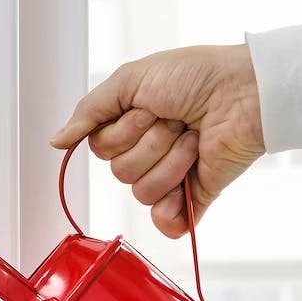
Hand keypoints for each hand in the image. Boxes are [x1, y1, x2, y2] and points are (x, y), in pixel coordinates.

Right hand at [50, 44, 264, 237]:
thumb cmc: (197, 76)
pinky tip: (190, 182)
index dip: (122, 131)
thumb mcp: (132, 80)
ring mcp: (169, 179)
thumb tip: (57, 140)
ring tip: (194, 138)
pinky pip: (166, 223)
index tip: (149, 107)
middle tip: (176, 120)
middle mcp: (146, 155)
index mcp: (130, 128)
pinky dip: (175, 207)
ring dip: (170, 161)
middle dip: (150, 143)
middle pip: (120, 172)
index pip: (101, 149)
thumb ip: (90, 111)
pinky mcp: (193, 199)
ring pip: (142, 193)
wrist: (244, 93)